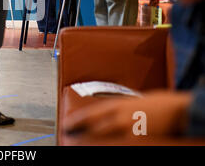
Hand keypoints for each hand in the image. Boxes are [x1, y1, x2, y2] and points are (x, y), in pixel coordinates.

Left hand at [64, 90, 191, 136]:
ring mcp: (128, 132)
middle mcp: (120, 118)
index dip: (75, 120)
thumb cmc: (159, 103)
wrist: (180, 111)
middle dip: (78, 133)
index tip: (66, 124)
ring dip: (89, 142)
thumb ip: (118, 106)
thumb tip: (105, 114)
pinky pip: (117, 145)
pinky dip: (107, 146)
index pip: (89, 113)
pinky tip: (102, 146)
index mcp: (118, 104)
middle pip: (92, 129)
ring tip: (78, 144)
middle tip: (68, 136)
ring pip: (102, 140)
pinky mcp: (137, 142)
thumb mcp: (133, 99)